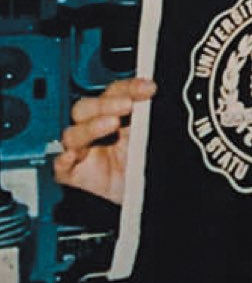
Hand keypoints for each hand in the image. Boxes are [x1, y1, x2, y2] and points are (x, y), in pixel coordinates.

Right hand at [54, 77, 156, 204]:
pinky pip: (61, 167)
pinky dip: (64, 160)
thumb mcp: (154, 137)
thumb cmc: (147, 164)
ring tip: (112, 124)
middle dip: (106, 104)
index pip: (115, 93)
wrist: (145, 194)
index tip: (149, 88)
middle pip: (86, 108)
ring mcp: (84, 151)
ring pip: (73, 134)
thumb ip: (152, 119)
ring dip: (90, 127)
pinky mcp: (75, 174)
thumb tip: (158, 99)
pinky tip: (73, 155)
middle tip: (127, 104)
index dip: (129, 88)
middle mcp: (96, 129)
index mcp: (116, 114)